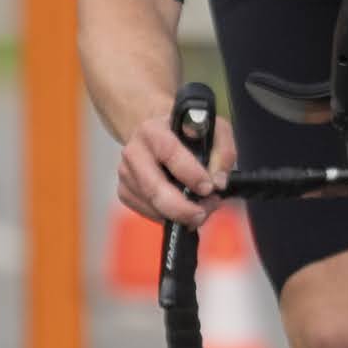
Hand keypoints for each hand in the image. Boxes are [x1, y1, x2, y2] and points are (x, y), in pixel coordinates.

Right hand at [115, 106, 233, 226]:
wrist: (160, 134)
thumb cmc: (189, 133)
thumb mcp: (213, 130)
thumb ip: (222, 151)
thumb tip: (218, 182)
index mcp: (152, 130)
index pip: (169, 153)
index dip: (191, 174)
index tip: (209, 188)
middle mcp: (133, 151)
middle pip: (154, 188)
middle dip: (181, 208)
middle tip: (202, 214)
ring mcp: (126, 174)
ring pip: (152, 205)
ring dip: (179, 214)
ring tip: (201, 209)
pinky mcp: (125, 192)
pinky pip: (148, 212)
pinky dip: (168, 216)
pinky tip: (183, 209)